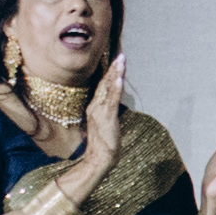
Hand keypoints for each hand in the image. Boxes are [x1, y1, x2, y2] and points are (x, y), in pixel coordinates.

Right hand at [76, 54, 127, 177]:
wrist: (99, 159)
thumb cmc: (103, 146)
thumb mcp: (104, 127)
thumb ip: (105, 116)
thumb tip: (110, 109)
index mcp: (94, 108)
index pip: (102, 87)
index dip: (109, 74)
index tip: (115, 62)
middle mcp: (95, 106)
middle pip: (104, 83)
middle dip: (113, 69)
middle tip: (121, 55)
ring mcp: (100, 111)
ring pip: (108, 88)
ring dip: (116, 73)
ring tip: (121, 60)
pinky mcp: (107, 117)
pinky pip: (112, 99)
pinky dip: (116, 87)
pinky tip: (120, 77)